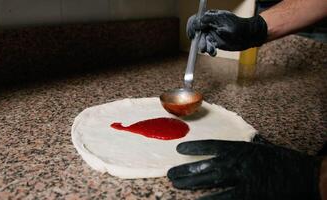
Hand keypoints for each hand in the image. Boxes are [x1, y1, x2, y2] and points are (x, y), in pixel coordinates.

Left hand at [167, 137, 322, 199]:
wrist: (307, 177)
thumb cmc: (284, 162)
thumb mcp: (263, 149)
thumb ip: (247, 147)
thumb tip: (236, 144)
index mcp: (244, 149)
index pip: (215, 146)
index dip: (196, 148)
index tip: (180, 149)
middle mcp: (241, 162)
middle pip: (208, 165)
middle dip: (187, 169)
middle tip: (170, 173)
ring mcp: (245, 179)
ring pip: (213, 180)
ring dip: (193, 183)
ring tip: (175, 184)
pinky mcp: (251, 195)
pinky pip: (226, 198)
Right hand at [187, 10, 267, 55]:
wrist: (248, 36)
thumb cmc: (238, 25)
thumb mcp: (223, 20)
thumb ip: (210, 20)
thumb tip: (198, 22)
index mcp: (210, 17)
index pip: (195, 20)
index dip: (191, 27)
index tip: (193, 34)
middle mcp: (209, 26)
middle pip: (197, 33)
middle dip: (199, 41)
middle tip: (203, 48)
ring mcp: (211, 34)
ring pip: (201, 41)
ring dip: (204, 47)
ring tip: (211, 51)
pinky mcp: (214, 42)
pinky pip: (208, 47)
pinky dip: (210, 51)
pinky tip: (214, 52)